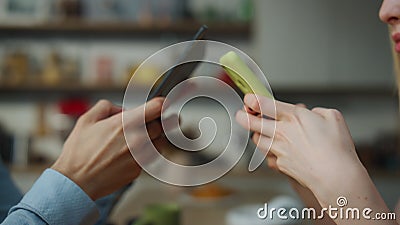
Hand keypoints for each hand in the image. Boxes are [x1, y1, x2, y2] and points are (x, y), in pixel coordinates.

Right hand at [51, 98, 164, 199]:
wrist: (76, 182)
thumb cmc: (79, 152)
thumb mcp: (86, 120)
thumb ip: (106, 107)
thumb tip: (122, 110)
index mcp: (125, 124)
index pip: (157, 108)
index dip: (162, 103)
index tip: (163, 104)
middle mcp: (137, 140)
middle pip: (160, 126)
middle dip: (154, 122)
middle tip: (145, 123)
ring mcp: (140, 156)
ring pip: (158, 142)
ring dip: (151, 138)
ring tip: (134, 140)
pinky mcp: (139, 170)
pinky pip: (148, 157)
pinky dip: (143, 153)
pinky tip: (127, 154)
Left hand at [235, 94, 366, 200]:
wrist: (335, 176)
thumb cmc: (336, 148)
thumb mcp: (332, 117)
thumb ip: (317, 112)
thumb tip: (311, 114)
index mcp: (293, 117)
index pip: (263, 104)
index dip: (251, 99)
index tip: (249, 98)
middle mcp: (281, 133)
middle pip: (251, 122)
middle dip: (242, 116)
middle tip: (241, 113)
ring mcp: (279, 150)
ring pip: (257, 140)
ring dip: (257, 134)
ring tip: (260, 132)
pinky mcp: (280, 164)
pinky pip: (268, 156)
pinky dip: (269, 152)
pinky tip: (275, 151)